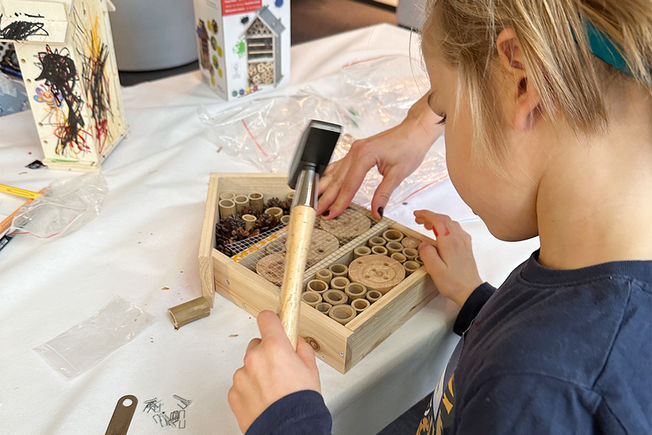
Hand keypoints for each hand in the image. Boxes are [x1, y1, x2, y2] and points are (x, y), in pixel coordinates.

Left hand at [228, 311, 321, 432]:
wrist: (288, 430)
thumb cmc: (300, 404)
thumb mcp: (311, 370)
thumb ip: (302, 349)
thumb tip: (297, 343)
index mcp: (275, 347)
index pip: (267, 318)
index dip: (272, 321)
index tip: (274, 322)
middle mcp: (254, 358)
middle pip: (258, 345)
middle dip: (268, 353)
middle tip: (280, 370)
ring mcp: (242, 375)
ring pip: (249, 366)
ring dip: (258, 374)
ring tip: (273, 391)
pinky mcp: (234, 392)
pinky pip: (242, 384)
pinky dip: (250, 390)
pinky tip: (264, 400)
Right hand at [317, 93, 443, 219]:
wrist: (415, 130)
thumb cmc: (410, 146)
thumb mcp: (398, 174)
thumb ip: (383, 194)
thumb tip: (376, 211)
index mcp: (364, 155)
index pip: (349, 184)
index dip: (340, 201)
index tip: (332, 213)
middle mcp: (356, 151)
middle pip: (338, 179)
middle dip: (327, 197)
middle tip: (318, 211)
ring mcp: (355, 149)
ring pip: (336, 172)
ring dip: (325, 187)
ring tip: (316, 200)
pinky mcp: (357, 150)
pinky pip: (340, 165)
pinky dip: (331, 176)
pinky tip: (324, 182)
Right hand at [414, 210, 482, 306]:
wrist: (471, 291)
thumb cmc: (455, 283)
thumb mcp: (435, 270)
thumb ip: (427, 254)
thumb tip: (423, 243)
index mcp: (450, 242)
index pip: (438, 220)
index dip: (426, 214)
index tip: (417, 214)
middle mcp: (459, 239)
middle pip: (444, 219)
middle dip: (430, 216)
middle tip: (418, 219)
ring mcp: (464, 242)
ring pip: (450, 223)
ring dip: (437, 220)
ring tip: (426, 225)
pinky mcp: (466, 246)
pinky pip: (455, 229)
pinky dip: (445, 226)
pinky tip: (440, 233)